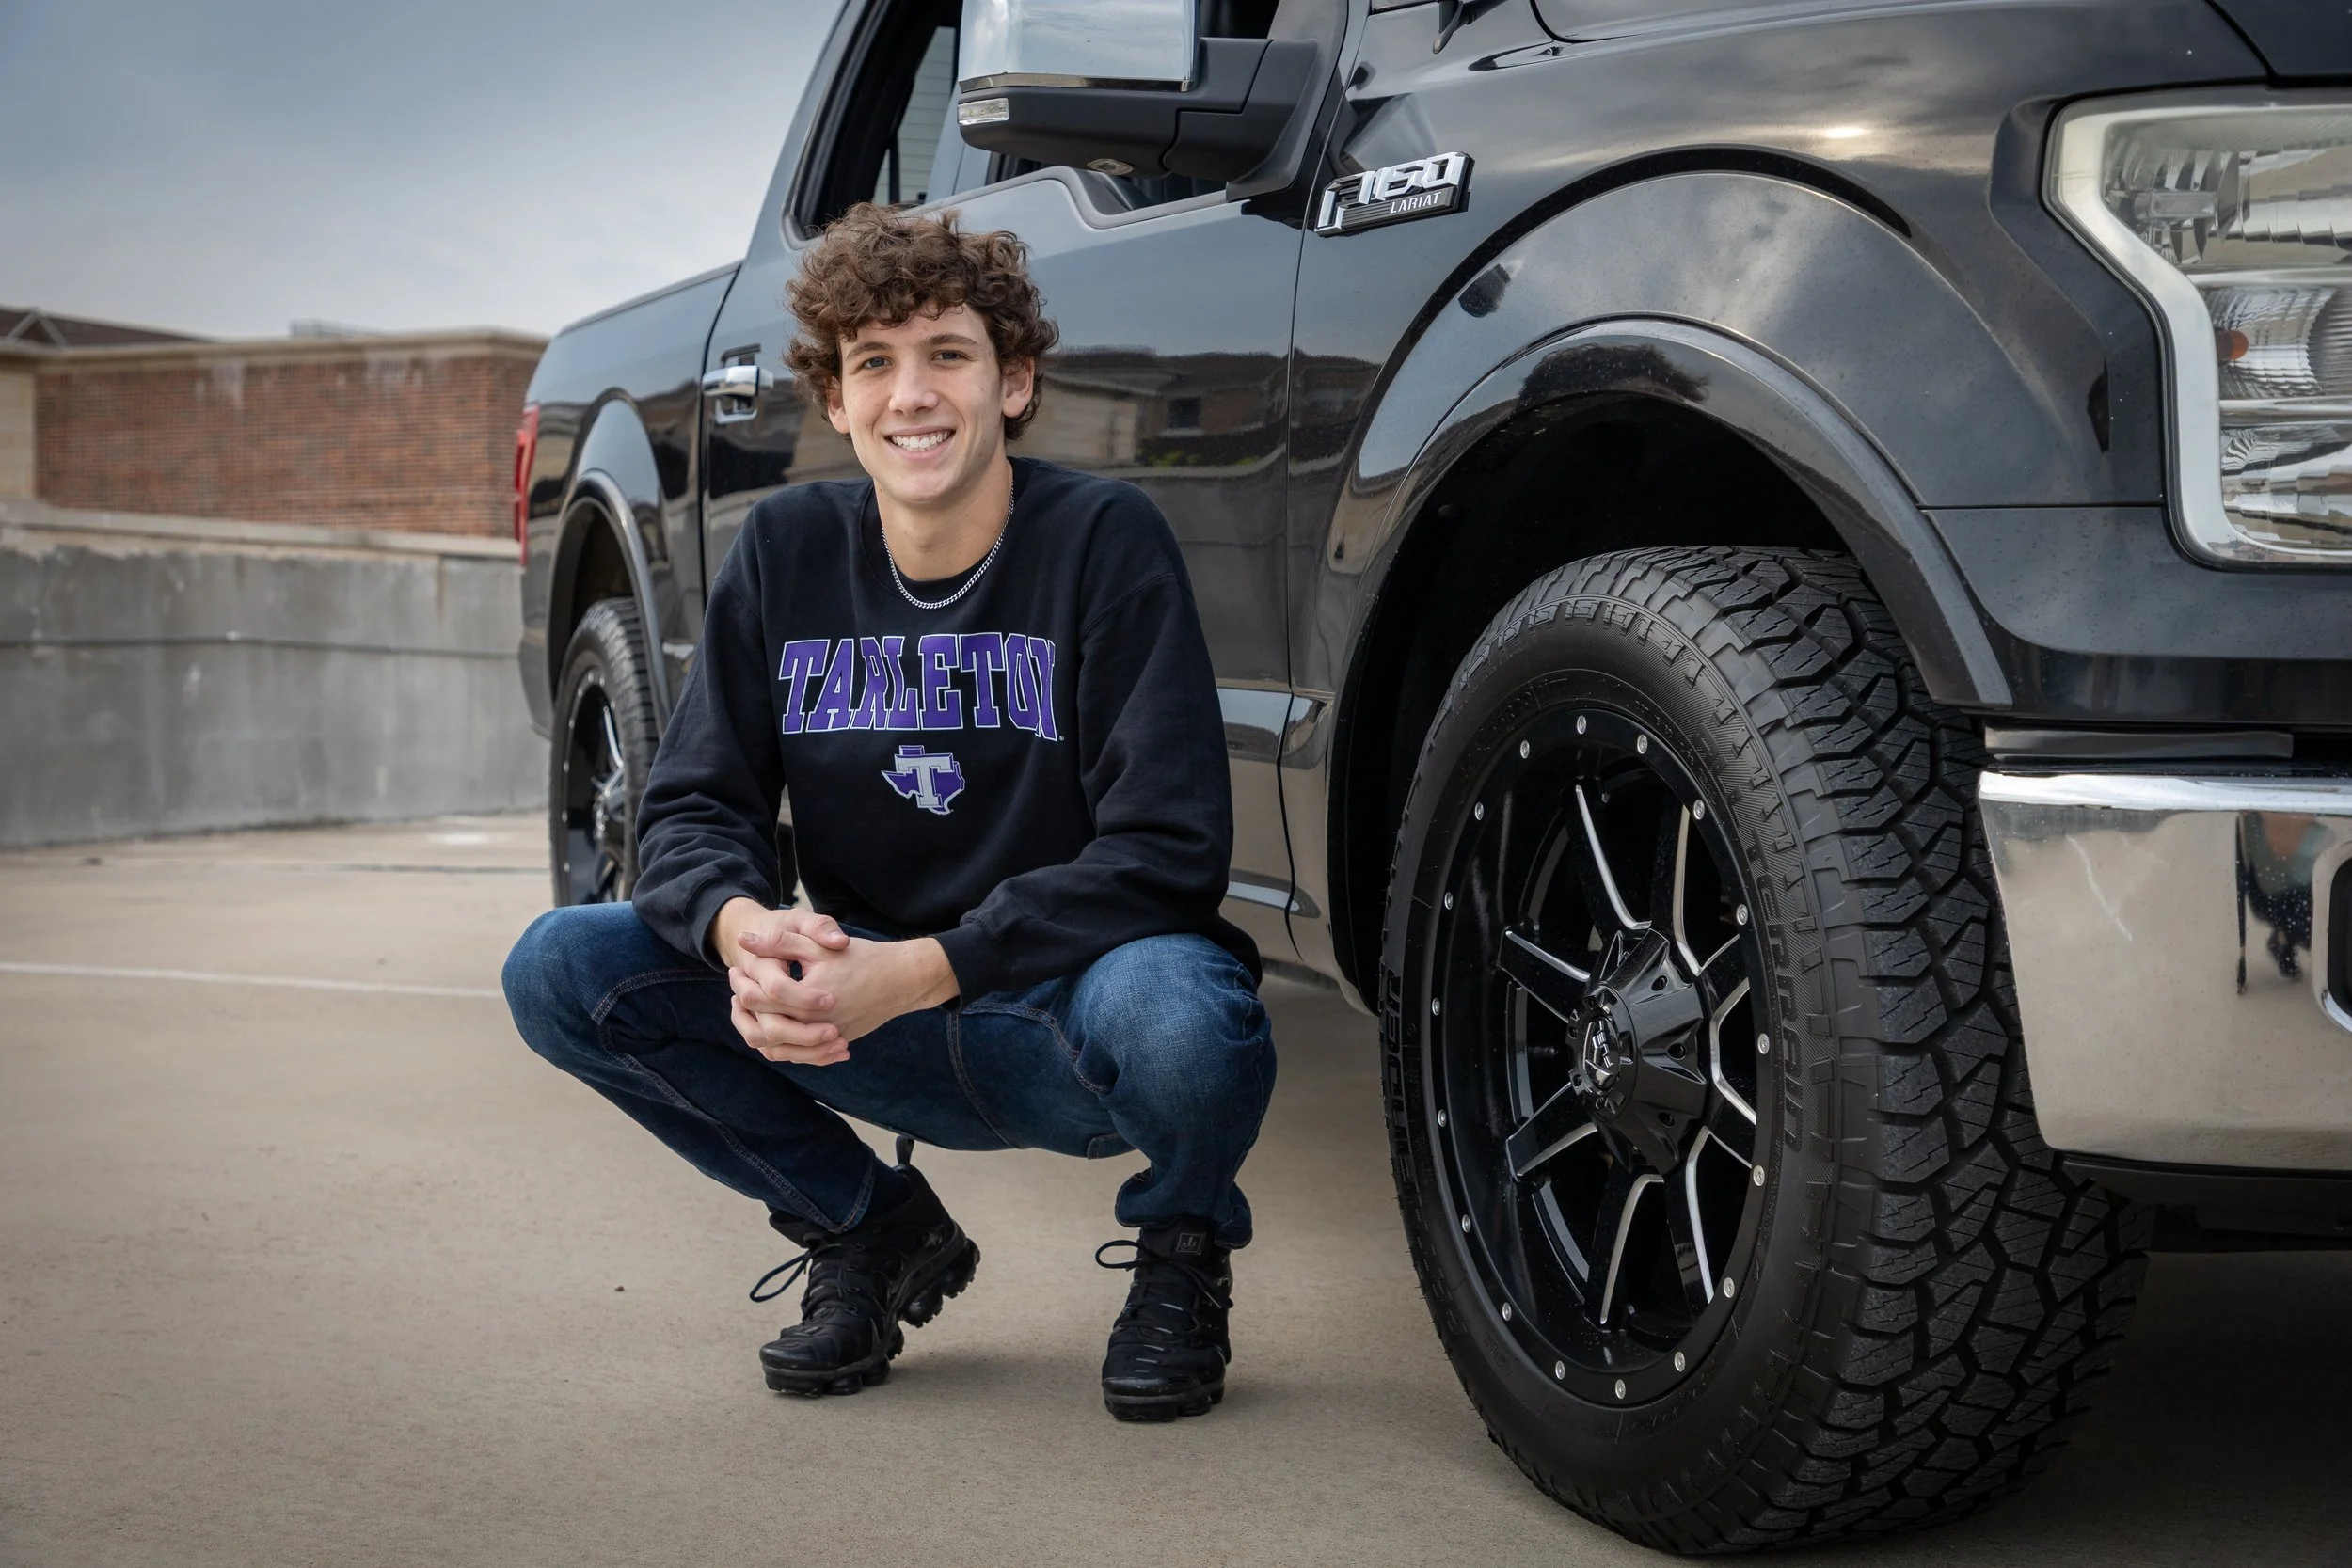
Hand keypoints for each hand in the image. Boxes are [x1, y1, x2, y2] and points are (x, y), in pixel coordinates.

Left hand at [710, 899, 960, 1057]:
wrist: (901, 981)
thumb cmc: (861, 958)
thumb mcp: (818, 944)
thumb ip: (780, 943)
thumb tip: (744, 940)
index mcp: (808, 1000)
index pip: (759, 999)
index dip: (743, 982)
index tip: (737, 969)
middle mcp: (815, 1027)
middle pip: (763, 1028)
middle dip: (745, 1009)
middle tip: (738, 989)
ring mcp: (824, 1040)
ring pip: (777, 1049)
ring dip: (757, 1031)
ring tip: (749, 1010)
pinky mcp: (832, 1045)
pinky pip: (797, 1055)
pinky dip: (779, 1045)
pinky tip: (771, 1025)